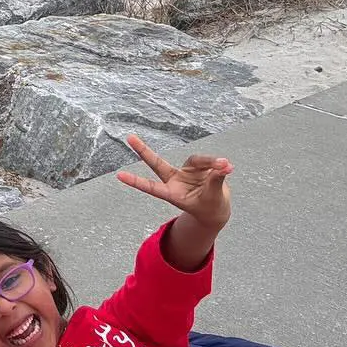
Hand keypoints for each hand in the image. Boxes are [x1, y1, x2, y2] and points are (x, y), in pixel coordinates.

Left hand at [116, 133, 231, 228]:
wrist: (216, 209)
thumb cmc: (210, 208)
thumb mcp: (213, 198)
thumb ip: (215, 181)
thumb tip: (224, 166)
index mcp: (172, 194)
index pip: (151, 187)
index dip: (136, 182)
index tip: (119, 175)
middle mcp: (175, 181)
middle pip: (156, 163)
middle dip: (143, 150)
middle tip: (129, 137)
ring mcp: (184, 172)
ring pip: (196, 160)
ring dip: (211, 162)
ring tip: (226, 165)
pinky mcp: (196, 166)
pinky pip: (207, 161)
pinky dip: (217, 163)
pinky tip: (227, 166)